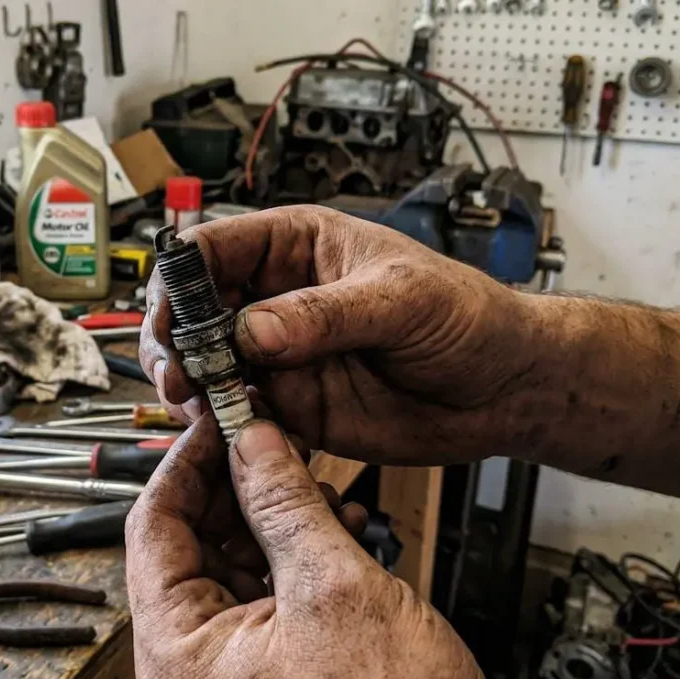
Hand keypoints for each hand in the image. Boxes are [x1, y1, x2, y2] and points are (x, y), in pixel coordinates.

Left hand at [126, 416, 481, 678]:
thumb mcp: (334, 590)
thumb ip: (287, 506)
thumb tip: (254, 444)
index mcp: (178, 649)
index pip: (154, 526)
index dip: (189, 462)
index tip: (220, 420)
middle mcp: (194, 663)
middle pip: (194, 543)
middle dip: (242, 488)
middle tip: (277, 443)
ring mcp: (234, 670)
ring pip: (238, 566)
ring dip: (280, 519)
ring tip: (322, 489)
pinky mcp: (277, 672)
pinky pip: (272, 598)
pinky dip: (302, 558)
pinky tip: (341, 529)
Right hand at [141, 205, 534, 465]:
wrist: (505, 387)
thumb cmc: (467, 317)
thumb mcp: (402, 300)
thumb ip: (327, 314)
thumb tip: (257, 327)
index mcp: (297, 247)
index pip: (215, 248)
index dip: (182, 278)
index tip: (174, 314)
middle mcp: (278, 299)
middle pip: (194, 310)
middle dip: (175, 339)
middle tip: (181, 372)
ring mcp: (281, 355)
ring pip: (206, 365)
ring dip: (190, 385)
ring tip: (196, 404)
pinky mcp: (292, 405)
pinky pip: (238, 413)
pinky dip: (222, 423)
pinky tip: (225, 430)